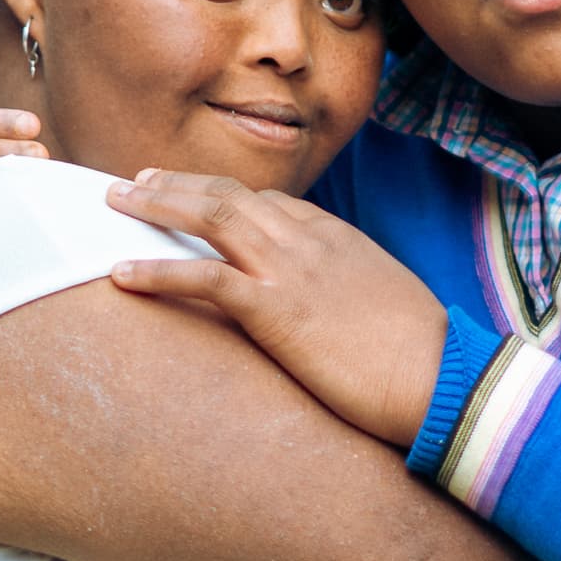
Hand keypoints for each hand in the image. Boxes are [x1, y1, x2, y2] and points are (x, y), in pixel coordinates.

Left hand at [103, 170, 449, 447]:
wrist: (444, 377)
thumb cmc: (423, 355)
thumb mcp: (385, 305)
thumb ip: (351, 291)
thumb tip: (333, 307)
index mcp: (337, 238)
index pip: (270, 202)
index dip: (222, 195)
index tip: (191, 195)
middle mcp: (309, 241)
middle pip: (231, 195)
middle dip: (178, 184)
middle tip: (137, 182)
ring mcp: (290, 271)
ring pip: (211, 217)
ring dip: (157, 206)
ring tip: (116, 203)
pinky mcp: (275, 310)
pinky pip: (203, 279)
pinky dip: (157, 271)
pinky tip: (121, 273)